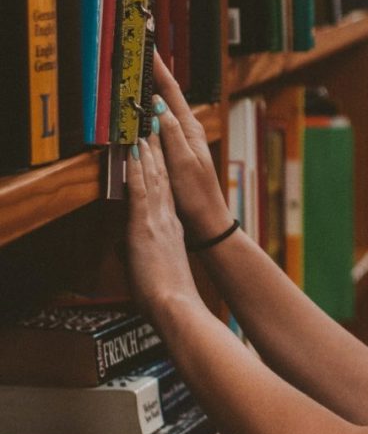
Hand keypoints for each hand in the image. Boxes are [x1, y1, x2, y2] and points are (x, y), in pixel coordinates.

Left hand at [125, 131, 202, 326]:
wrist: (176, 306)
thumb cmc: (167, 297)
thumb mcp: (152, 269)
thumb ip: (139, 254)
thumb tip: (124, 251)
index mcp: (171, 230)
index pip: (165, 192)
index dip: (161, 168)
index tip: (157, 149)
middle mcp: (167, 220)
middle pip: (162, 178)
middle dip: (156, 151)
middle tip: (153, 126)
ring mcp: (157, 221)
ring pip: (152, 178)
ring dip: (147, 152)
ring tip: (144, 129)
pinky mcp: (145, 227)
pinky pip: (140, 191)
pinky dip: (136, 170)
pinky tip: (133, 152)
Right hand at [150, 53, 232, 241]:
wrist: (207, 221)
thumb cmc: (197, 195)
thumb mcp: (182, 163)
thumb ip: (171, 134)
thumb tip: (158, 105)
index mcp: (190, 129)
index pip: (172, 91)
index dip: (158, 68)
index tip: (147, 47)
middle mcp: (188, 130)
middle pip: (167, 95)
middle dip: (153, 72)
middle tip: (138, 51)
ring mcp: (182, 140)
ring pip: (162, 108)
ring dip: (151, 89)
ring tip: (136, 70)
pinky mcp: (175, 151)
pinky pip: (159, 124)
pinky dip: (149, 111)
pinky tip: (141, 108)